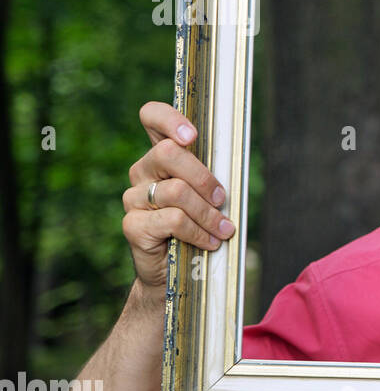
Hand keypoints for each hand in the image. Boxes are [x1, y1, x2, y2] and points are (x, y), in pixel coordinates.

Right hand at [122, 101, 235, 288]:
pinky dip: (199, 232)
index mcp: (162, 157)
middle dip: (204, 177)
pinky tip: (209, 242)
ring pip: (176, 191)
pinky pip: (173, 220)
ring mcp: (134, 198)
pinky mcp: (132, 225)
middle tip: (222, 200)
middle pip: (167, 153)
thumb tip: (236, 162)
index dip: (168, 119)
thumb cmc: (199, 226)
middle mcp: (143, 171)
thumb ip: (213, 176)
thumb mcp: (210, 196)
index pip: (151, 117)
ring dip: (208, 213)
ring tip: (223, 229)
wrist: (176, 272)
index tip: (192, 135)